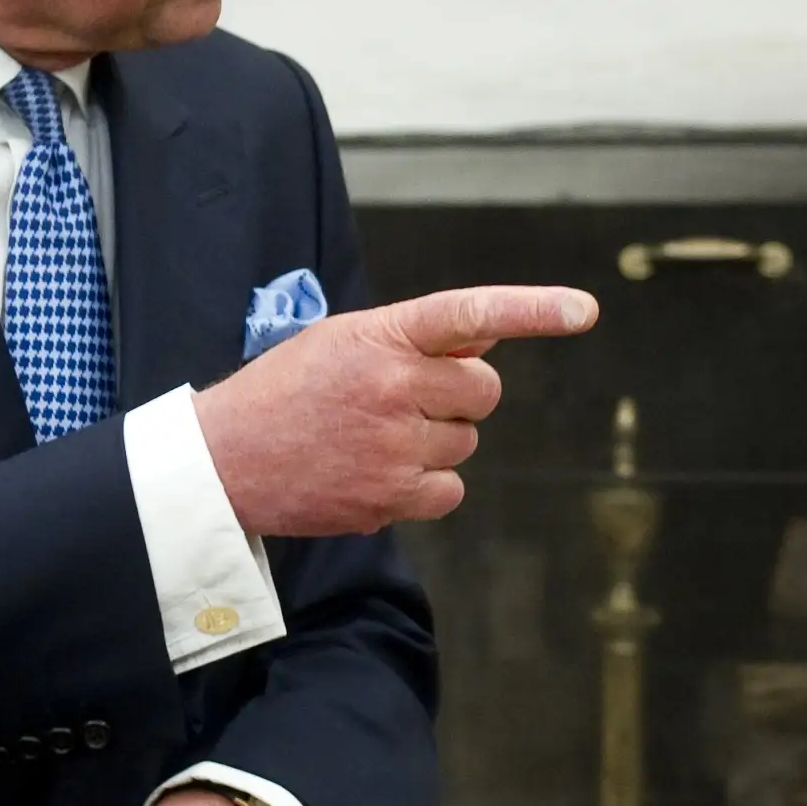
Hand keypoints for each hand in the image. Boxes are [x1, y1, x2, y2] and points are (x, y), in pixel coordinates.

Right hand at [194, 285, 599, 535]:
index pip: (468, 313)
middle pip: (482, 391)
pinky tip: (378, 473)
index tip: (583, 310)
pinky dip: (426, 486)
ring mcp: (394, 444)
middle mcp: (393, 385)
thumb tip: (485, 344)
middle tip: (403, 402)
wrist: (224, 461)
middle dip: (457, 398)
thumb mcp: (343, 343)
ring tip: (374, 438)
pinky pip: (451, 489)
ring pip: (465, 442)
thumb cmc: (286, 393)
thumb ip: (414, 340)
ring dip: (435, 442)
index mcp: (381, 335)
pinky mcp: (391, 496)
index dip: (531, 309)